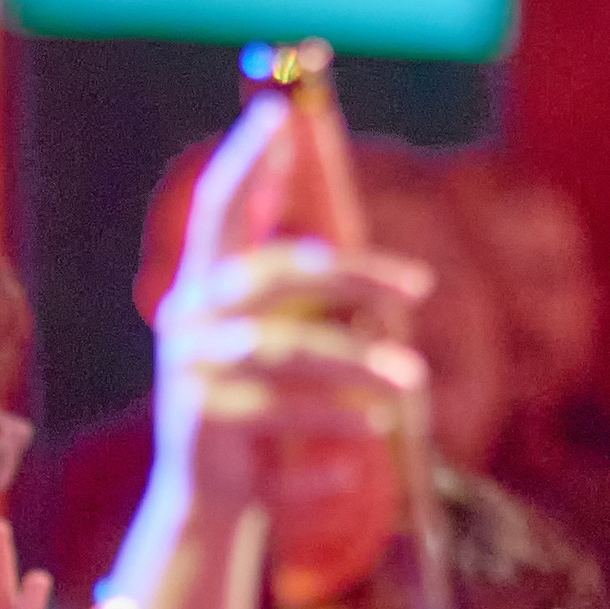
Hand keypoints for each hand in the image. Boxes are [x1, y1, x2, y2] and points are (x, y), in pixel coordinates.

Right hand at [151, 92, 435, 589]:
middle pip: (274, 280)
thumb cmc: (256, 401)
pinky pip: (280, 426)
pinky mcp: (205, 433)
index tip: (278, 112)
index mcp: (203, 286)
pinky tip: (367, 449)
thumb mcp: (267, 335)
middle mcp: (189, 323)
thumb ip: (290, 284)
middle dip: (352, 277)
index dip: (246, 160)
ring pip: (284, 358)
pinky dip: (328, 436)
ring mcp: (192, 377)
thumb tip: (324, 205)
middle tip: (420, 288)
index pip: (220, 209)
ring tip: (409, 382)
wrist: (206, 496)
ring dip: (354, 368)